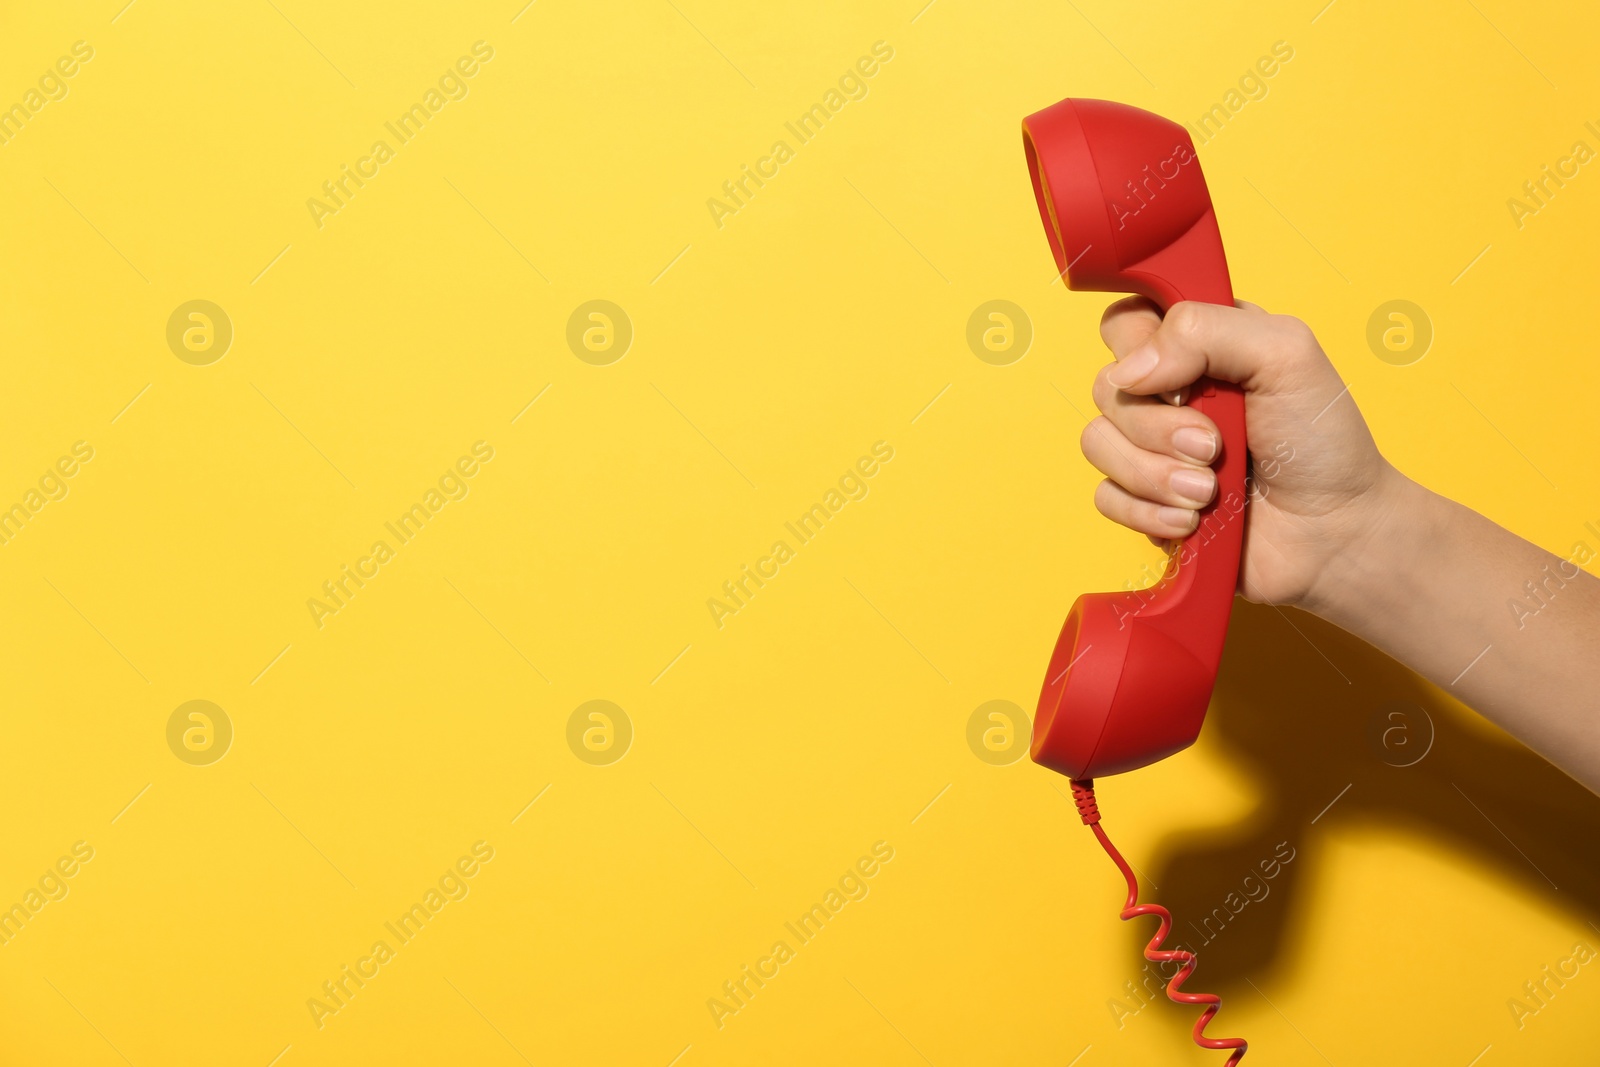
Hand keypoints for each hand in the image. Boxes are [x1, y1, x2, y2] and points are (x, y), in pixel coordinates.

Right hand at [1083, 297, 1402, 608]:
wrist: (1332, 534)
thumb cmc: (1322, 442)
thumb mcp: (1286, 354)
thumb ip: (1207, 331)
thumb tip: (1129, 371)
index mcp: (1199, 344)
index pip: (1127, 322)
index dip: (1138, 348)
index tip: (1183, 377)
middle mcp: (1168, 391)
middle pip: (1106, 387)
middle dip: (1158, 426)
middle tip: (1214, 446)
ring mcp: (1151, 448)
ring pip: (1097, 443)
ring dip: (1156, 474)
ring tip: (1208, 491)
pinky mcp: (1143, 499)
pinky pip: (1106, 496)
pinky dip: (1149, 512)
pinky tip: (1194, 520)